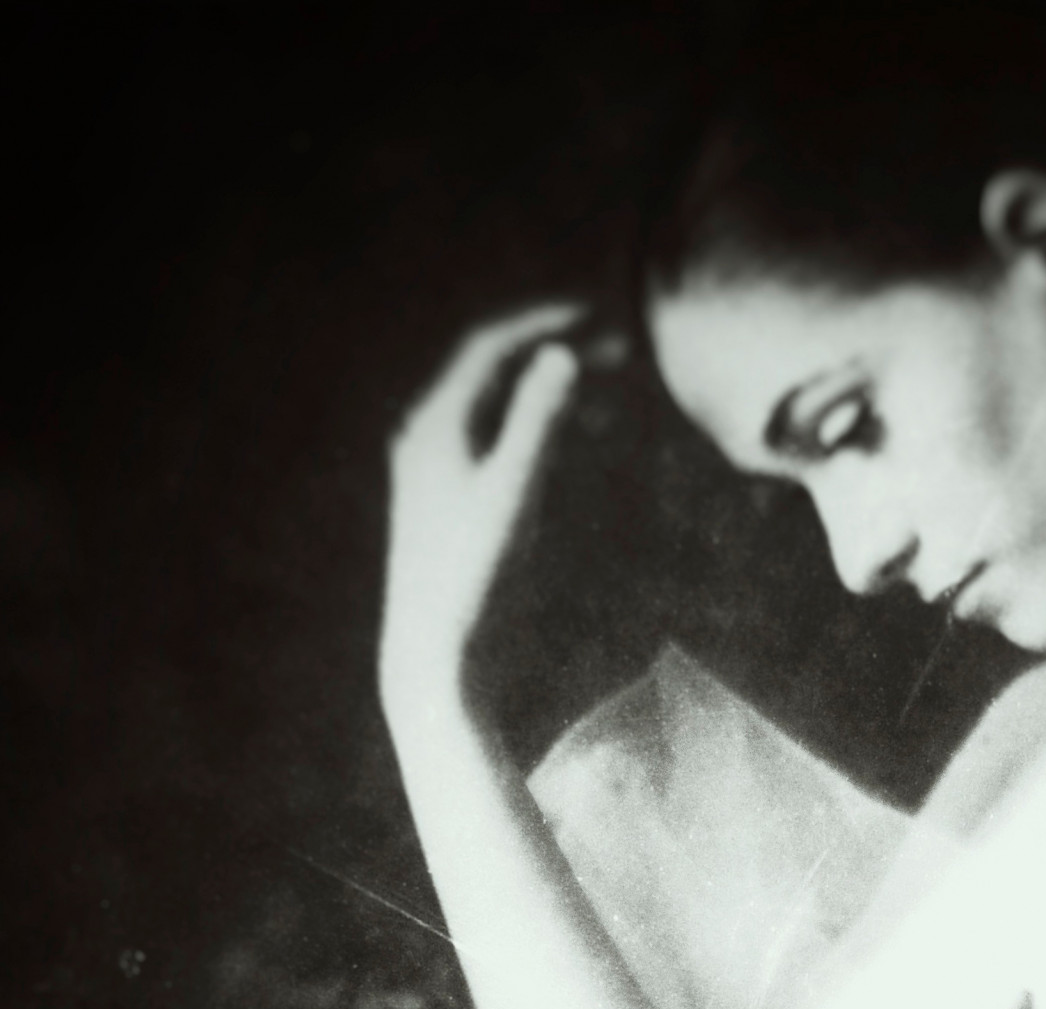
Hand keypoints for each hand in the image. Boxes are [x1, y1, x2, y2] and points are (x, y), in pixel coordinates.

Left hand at [379, 305, 594, 701]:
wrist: (434, 657)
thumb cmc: (475, 580)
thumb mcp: (515, 494)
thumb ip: (538, 421)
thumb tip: (562, 353)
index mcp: (435, 424)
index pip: (491, 347)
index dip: (546, 323)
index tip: (601, 315)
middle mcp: (425, 438)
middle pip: (493, 373)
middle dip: (554, 354)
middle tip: (619, 352)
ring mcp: (432, 471)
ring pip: (495, 409)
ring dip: (550, 393)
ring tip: (609, 394)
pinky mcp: (445, 505)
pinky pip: (494, 443)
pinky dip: (536, 430)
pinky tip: (572, 445)